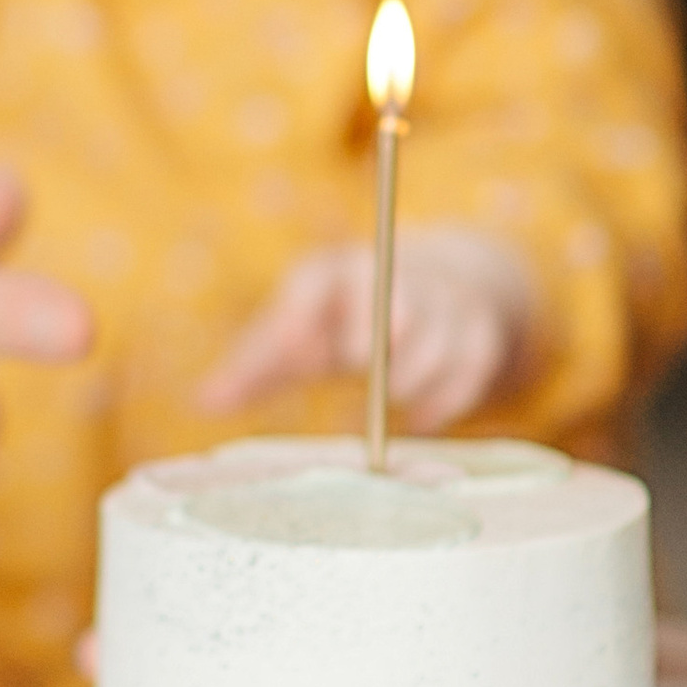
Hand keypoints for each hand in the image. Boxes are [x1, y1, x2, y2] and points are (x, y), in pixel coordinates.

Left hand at [200, 225, 537, 430]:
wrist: (438, 282)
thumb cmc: (346, 317)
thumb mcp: (299, 332)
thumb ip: (257, 366)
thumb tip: (205, 403)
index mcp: (335, 271)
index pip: (314, 282)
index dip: (300, 318)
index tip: (295, 353)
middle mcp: (391, 277)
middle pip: (390, 310)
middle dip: (371, 346)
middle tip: (354, 365)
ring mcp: (443, 303)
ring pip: (432, 350)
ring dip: (408, 383)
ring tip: (391, 395)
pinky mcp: (481, 333)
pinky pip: (468, 375)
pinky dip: (443, 403)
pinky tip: (421, 415)